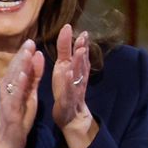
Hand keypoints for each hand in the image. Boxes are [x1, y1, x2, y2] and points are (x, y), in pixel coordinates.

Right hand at [0, 40, 44, 147]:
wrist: (8, 144)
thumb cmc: (18, 120)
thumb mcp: (29, 96)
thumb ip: (33, 78)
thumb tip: (37, 58)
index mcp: (13, 87)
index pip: (18, 68)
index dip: (24, 55)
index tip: (31, 42)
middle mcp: (7, 91)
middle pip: (14, 71)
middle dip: (22, 56)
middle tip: (30, 42)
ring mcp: (7, 101)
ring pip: (13, 80)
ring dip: (20, 66)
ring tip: (27, 53)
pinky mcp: (10, 111)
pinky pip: (14, 96)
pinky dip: (19, 85)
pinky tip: (23, 75)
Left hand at [52, 24, 97, 147]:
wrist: (71, 116)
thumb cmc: (66, 89)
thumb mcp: (64, 68)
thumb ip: (66, 52)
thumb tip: (70, 32)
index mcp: (75, 70)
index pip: (80, 55)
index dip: (82, 44)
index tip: (83, 32)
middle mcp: (78, 78)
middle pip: (81, 63)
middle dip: (82, 50)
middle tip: (84, 37)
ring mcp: (74, 89)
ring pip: (78, 75)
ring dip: (79, 63)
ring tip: (79, 52)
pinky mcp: (68, 100)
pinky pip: (70, 90)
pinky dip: (70, 82)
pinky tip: (69, 74)